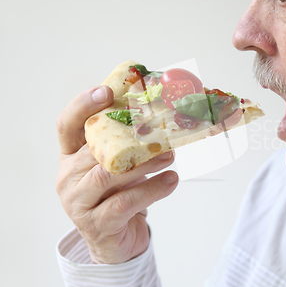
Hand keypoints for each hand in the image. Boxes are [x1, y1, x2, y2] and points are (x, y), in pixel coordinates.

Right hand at [56, 86, 177, 263]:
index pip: (67, 125)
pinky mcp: (97, 224)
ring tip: (170, 155)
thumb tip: (163, 117)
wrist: (115, 241)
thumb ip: (128, 145)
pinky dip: (152, 190)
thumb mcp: (119, 166)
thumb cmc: (118, 195)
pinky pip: (125, 202)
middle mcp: (68, 177)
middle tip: (162, 131)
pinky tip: (171, 181)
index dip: (83, 105)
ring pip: (109, 175)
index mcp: (70, 156)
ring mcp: (79, 203)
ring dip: (145, 163)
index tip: (107, 91)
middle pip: (95, 150)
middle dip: (131, 138)